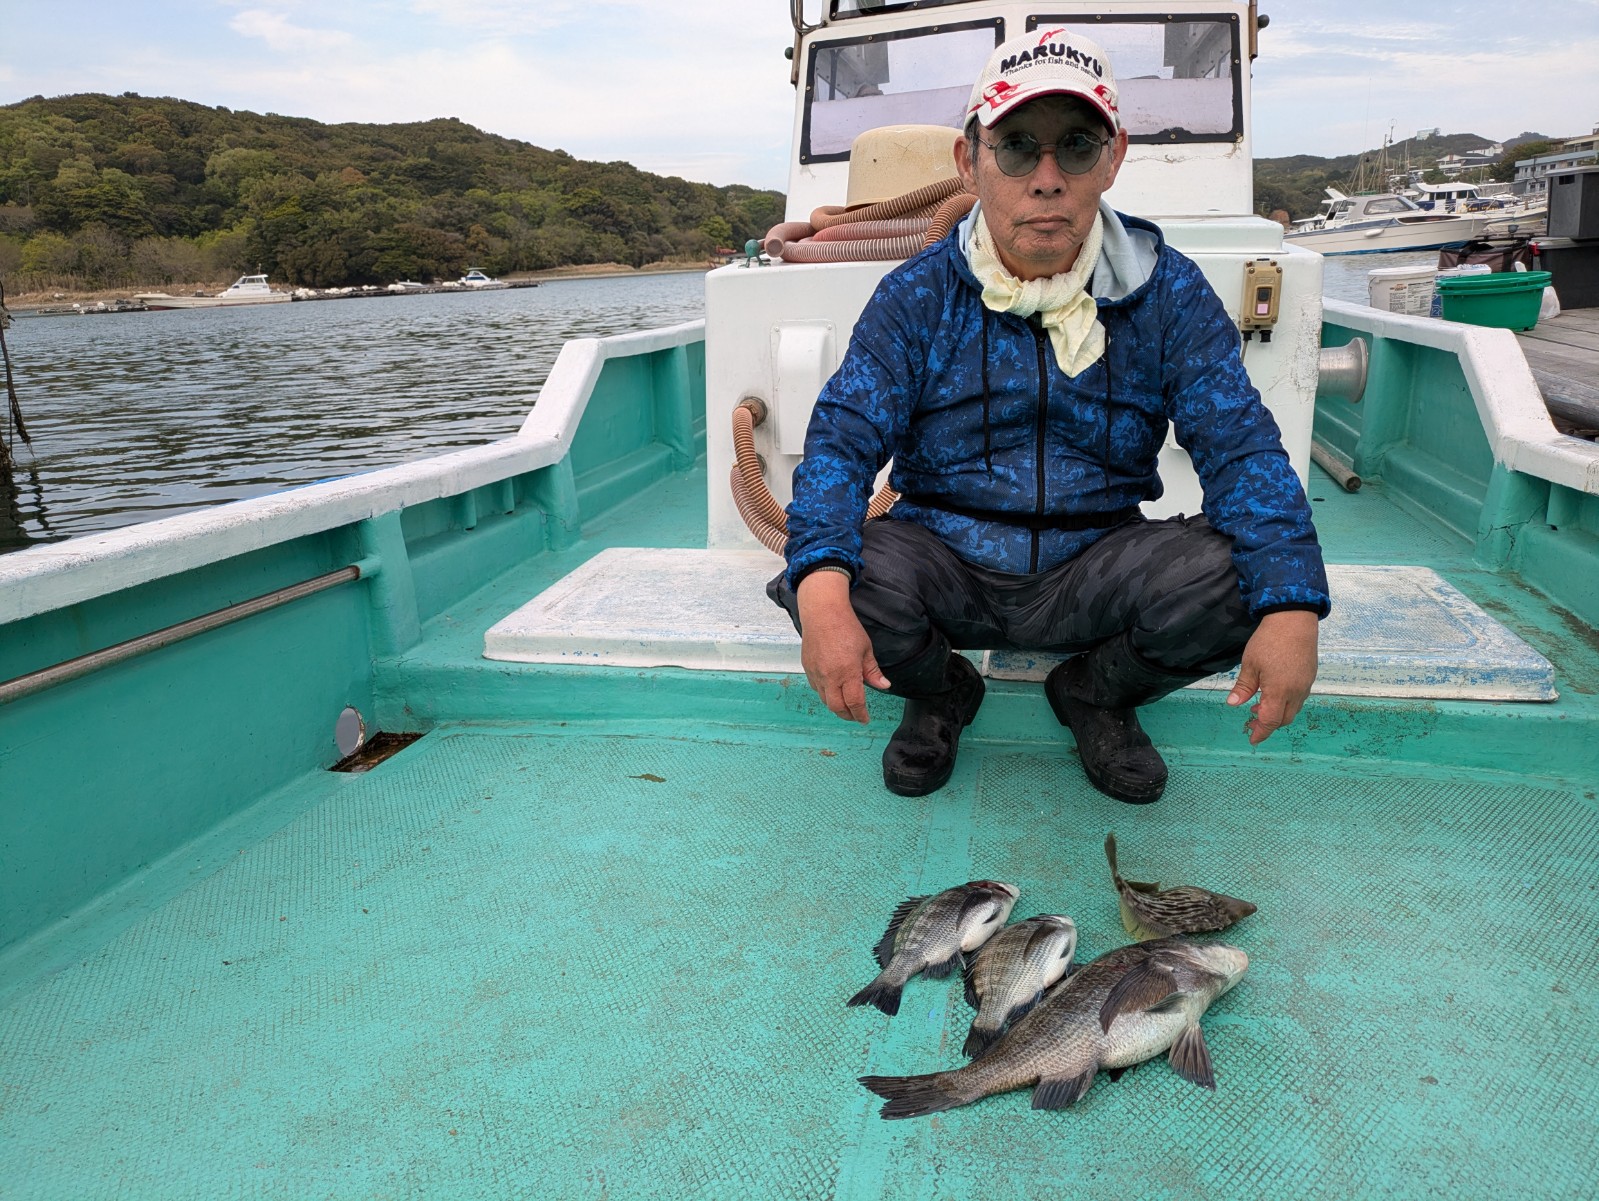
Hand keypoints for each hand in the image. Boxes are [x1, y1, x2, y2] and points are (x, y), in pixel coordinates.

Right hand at [796, 570, 890, 723]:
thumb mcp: (866, 649)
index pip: (855, 702)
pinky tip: (833, 690)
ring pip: (825, 700)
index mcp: (847, 672)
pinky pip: (816, 688)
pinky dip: (826, 694)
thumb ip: (872, 671)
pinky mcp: (807, 668)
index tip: (865, 719)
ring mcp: (816, 673)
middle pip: (837, 707)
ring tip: (846, 704)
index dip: (861, 714)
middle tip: (856, 715)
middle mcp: (829, 676)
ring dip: (836, 706)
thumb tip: (884, 686)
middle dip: (847, 715)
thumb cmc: (846, 627)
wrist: (822, 613)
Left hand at [1225, 610, 1319, 744]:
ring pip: (1293, 709)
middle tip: (1251, 721)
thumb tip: (1233, 704)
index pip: (1270, 721)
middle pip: (1284, 719)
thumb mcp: (1250, 664)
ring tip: (1258, 706)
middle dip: (1268, 725)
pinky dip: (1286, 703)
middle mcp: (1296, 692)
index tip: (1252, 739)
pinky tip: (1273, 693)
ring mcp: (1305, 685)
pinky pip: (1299, 698)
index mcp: (1279, 691)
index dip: (1261, 732)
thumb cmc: (1269, 641)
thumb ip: (1244, 687)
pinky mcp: (1309, 676)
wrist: (1295, 620)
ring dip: (1278, 713)